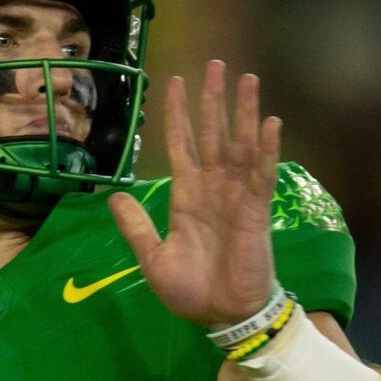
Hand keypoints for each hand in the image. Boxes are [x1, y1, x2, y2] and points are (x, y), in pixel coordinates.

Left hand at [107, 61, 279, 328]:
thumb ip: (135, 226)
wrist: (222, 316)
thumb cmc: (191, 291)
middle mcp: (212, 189)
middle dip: (212, 100)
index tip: (174, 83)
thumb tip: (112, 196)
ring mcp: (236, 196)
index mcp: (186, 197)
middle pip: (212, 134)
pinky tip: (269, 121)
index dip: (178, 115)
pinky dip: (266, 147)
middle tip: (215, 64)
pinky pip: (262, 172)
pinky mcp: (255, 209)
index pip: (181, 145)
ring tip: (245, 78)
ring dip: (242, 112)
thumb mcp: (152, 258)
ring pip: (239, 144)